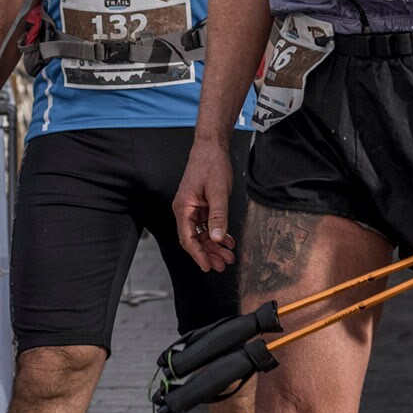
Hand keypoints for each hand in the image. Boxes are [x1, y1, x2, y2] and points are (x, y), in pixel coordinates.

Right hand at [174, 138, 237, 271]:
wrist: (212, 146)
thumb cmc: (211, 164)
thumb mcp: (218, 192)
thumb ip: (218, 217)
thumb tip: (216, 238)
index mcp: (183, 207)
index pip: (187, 238)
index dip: (198, 255)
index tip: (208, 266)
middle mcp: (185, 209)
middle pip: (194, 239)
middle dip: (208, 253)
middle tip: (223, 265)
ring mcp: (192, 207)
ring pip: (201, 233)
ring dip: (214, 245)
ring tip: (228, 256)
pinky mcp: (201, 204)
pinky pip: (207, 224)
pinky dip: (217, 233)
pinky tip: (228, 240)